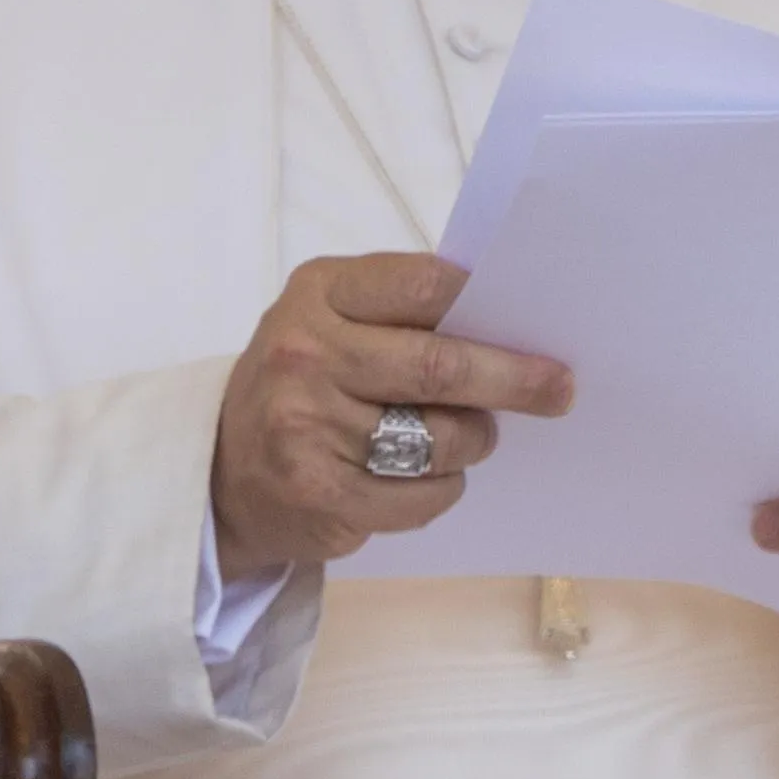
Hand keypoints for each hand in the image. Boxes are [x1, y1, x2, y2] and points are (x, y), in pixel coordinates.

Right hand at [212, 252, 573, 580]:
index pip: (423, 284)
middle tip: (558, 389)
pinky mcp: (323, 494)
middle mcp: (307, 354)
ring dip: (473, 441)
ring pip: (441, 438)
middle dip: (514, 380)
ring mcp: (309, 428)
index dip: (484, 302)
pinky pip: (425, 494)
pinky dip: (444, 487)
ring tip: (467, 436)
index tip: (531, 319)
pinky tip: (425, 477)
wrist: (220, 471)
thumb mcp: (330, 320)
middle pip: (440, 366)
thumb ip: (402, 313)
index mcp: (319, 293)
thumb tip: (509, 325)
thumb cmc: (301, 381)